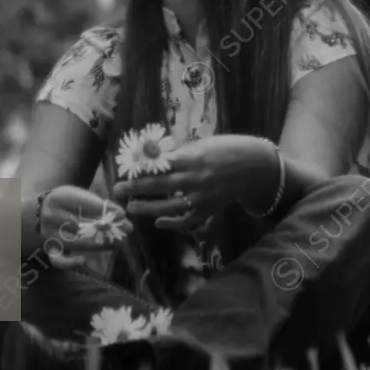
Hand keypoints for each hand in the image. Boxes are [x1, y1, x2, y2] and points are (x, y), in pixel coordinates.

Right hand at [38, 185, 132, 269]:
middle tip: (127, 229)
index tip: (123, 214)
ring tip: (119, 243)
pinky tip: (83, 261)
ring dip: (101, 244)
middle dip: (108, 227)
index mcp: (59, 197)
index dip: (105, 210)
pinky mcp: (49, 249)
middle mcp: (50, 216)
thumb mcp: (80, 196)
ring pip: (76, 242)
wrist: (42, 211)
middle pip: (82, 224)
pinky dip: (69, 262)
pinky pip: (57, 260)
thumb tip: (121, 215)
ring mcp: (48, 234)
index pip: (85, 204)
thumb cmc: (68, 203)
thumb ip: (98, 205)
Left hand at [112, 136, 276, 231]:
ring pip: (170, 206)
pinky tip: (158, 222)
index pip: (160, 165)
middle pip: (160, 185)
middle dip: (137, 188)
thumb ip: (179, 155)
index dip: (141, 169)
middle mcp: (196, 179)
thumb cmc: (224, 149)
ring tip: (131, 208)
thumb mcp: (200, 145)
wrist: (253, 166)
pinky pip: (188, 220)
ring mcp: (203, 197)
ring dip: (148, 208)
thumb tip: (154, 160)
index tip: (124, 170)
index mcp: (192, 158)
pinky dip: (173, 223)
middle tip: (117, 190)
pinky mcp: (209, 210)